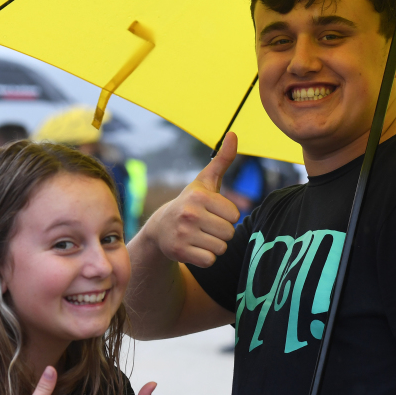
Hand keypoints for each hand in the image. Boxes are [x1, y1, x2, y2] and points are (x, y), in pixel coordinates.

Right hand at [148, 132, 239, 266]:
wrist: (160, 228)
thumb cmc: (191, 203)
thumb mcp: (205, 181)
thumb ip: (222, 159)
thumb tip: (233, 134)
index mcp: (199, 196)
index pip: (235, 215)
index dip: (227, 216)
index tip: (212, 212)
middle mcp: (189, 214)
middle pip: (229, 233)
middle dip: (221, 232)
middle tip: (206, 226)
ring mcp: (183, 234)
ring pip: (221, 248)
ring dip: (214, 245)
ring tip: (199, 236)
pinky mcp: (179, 252)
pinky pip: (210, 260)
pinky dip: (205, 257)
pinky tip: (194, 248)